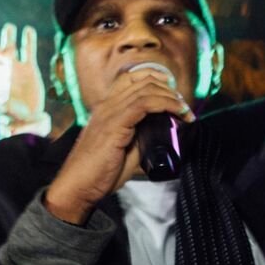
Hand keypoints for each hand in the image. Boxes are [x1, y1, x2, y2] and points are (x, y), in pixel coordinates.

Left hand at [0, 23, 49, 136]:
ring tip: (9, 26)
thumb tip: (3, 115)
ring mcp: (14, 69)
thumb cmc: (14, 120)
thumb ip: (7, 115)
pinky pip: (28, 51)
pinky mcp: (29, 68)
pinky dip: (28, 41)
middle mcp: (1, 73)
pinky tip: (28, 29)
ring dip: (9, 38)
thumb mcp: (9, 118)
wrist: (29, 119)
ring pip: (10, 49)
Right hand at [43, 65, 193, 223]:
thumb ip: (139, 137)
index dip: (154, 77)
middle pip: (142, 80)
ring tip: (185, 111)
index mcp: (107, 108)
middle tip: (184, 106)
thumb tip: (162, 133)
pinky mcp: (114, 125)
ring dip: (172, 98)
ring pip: (145, 90)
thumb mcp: (124, 149)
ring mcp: (109, 113)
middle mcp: (107, 105)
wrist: (78, 186)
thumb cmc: (99, 171)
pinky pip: (143, 104)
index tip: (173, 92)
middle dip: (169, 89)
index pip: (130, 78)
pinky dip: (165, 104)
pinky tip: (178, 113)